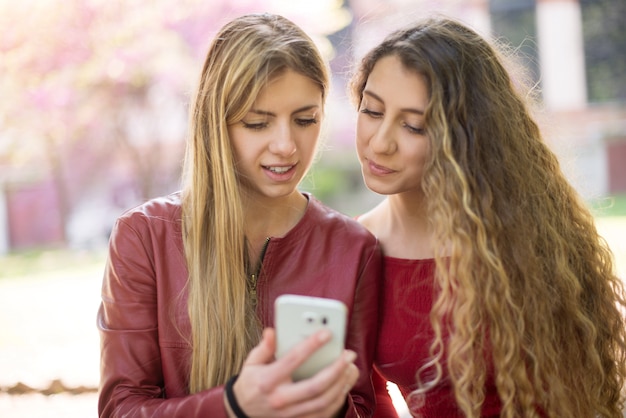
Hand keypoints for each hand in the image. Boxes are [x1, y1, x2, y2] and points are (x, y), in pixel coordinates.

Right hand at [229, 327, 357, 417]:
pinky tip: (344, 385)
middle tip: (348, 354)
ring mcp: (290, 414)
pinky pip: (323, 413)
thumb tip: (272, 331)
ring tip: (351, 368)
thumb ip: (264, 347)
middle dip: (336, 369)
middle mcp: (280, 399)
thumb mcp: (251, 362)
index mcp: (267, 381)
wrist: (243, 411)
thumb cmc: (251, 382)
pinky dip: (337, 400)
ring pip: (323, 402)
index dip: (311, 345)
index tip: (327, 333)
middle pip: (314, 386)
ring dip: (341, 385)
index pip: (293, 360)